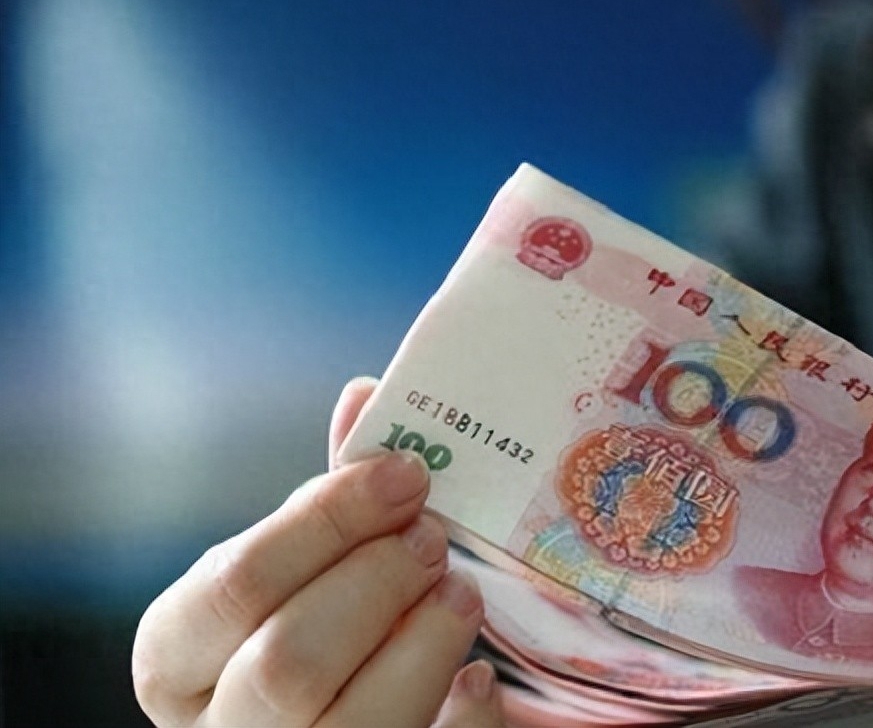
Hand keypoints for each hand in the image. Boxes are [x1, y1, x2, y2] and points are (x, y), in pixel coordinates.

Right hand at [132, 377, 504, 726]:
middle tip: (431, 536)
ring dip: (426, 641)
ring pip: (351, 722)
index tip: (402, 475)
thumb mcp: (294, 569)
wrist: (323, 722)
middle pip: (288, 661)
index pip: (233, 585)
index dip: (323, 523)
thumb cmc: (305, 631)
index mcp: (177, 662)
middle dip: (376, 582)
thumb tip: (365, 395)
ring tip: (460, 592)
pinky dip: (462, 714)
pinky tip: (478, 678)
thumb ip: (324, 502)